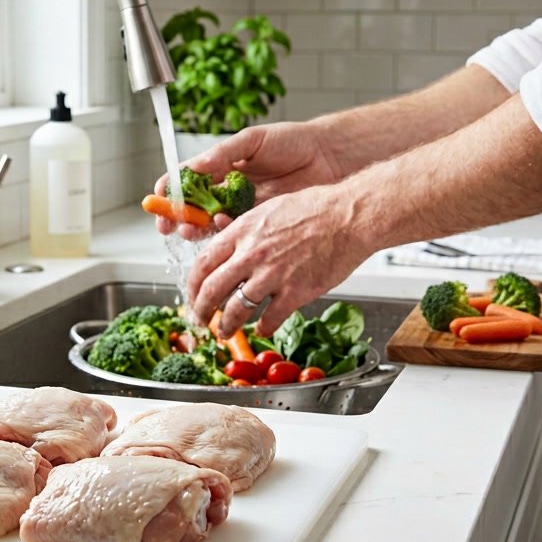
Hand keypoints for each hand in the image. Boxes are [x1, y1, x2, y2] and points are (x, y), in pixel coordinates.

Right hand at [153, 122, 342, 237]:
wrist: (327, 157)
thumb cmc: (292, 142)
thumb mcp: (253, 140)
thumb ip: (223, 153)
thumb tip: (195, 166)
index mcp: (220, 166)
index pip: (185, 180)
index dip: (169, 191)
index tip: (158, 199)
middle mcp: (225, 189)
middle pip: (191, 206)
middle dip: (176, 216)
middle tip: (169, 223)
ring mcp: (240, 207)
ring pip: (209, 223)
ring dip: (195, 227)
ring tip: (191, 227)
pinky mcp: (257, 223)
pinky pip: (234, 232)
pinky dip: (222, 232)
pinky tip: (220, 225)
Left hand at [185, 184, 370, 336]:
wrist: (349, 216)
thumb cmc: (316, 209)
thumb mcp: (268, 210)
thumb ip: (245, 232)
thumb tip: (229, 252)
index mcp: (242, 231)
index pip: (203, 263)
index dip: (192, 285)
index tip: (192, 295)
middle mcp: (252, 253)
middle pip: (211, 290)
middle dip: (200, 311)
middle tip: (200, 320)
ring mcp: (273, 274)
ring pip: (236, 309)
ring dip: (226, 326)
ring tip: (225, 333)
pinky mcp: (295, 291)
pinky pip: (270, 318)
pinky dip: (263, 328)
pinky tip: (263, 329)